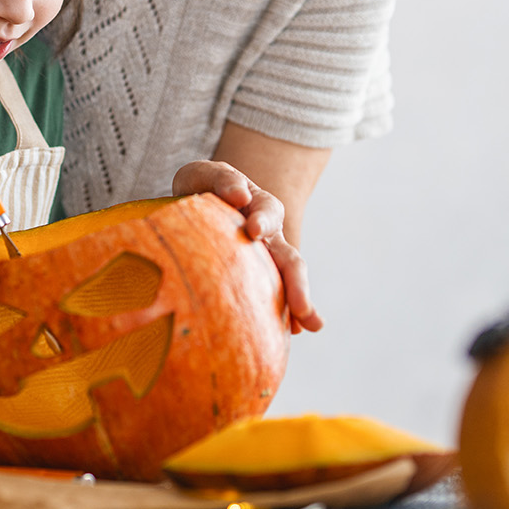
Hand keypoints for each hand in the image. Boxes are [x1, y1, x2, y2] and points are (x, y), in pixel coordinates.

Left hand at [173, 160, 323, 333]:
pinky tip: (286, 333)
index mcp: (259, 206)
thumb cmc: (203, 187)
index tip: (253, 231)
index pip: (267, 210)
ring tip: (308, 326)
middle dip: (297, 283)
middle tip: (302, 307)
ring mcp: (266, 260)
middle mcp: (270, 237)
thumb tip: (239, 195)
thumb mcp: (204, 174)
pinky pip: (272, 297)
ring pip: (288, 282)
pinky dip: (281, 314)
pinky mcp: (257, 277)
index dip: (262, 220)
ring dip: (299, 304)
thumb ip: (221, 179)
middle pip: (289, 258)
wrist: (200, 201)